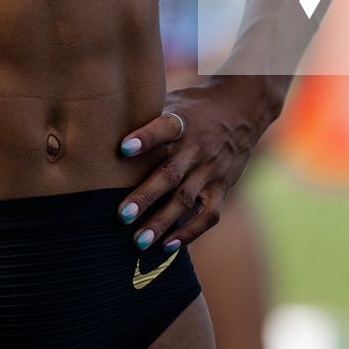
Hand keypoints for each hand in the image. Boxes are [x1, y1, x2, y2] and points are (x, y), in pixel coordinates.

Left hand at [112, 75, 277, 253]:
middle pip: (171, 173)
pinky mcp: (222, 187)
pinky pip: (209, 214)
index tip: (123, 148)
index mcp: (183, 122)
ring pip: (185, 198)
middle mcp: (197, 147)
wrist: (242, 109)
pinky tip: (167, 246)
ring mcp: (211, 169)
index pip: (165, 127)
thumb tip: (106, 126)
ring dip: (162, 221)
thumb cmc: (194, 108)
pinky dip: (190, 232)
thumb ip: (148, 117)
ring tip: (139, 242)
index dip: (146, 137)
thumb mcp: (174, 102)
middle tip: (122, 216)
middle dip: (146, 196)